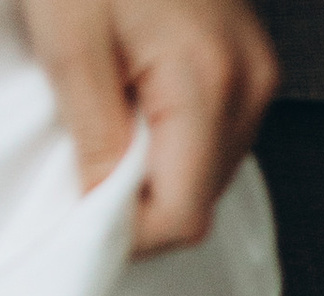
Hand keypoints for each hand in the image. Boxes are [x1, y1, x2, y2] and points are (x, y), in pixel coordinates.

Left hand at [20, 0, 278, 253]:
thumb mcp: (68, 35)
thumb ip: (93, 134)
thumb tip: (102, 214)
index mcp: (208, 83)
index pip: (182, 216)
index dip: (128, 233)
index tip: (80, 213)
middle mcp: (249, 85)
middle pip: (199, 198)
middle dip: (140, 198)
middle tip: (84, 158)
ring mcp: (255, 71)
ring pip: (206, 169)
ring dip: (154, 165)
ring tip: (107, 114)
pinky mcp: (246, 58)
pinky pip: (212, 130)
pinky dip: (170, 133)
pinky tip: (133, 96)